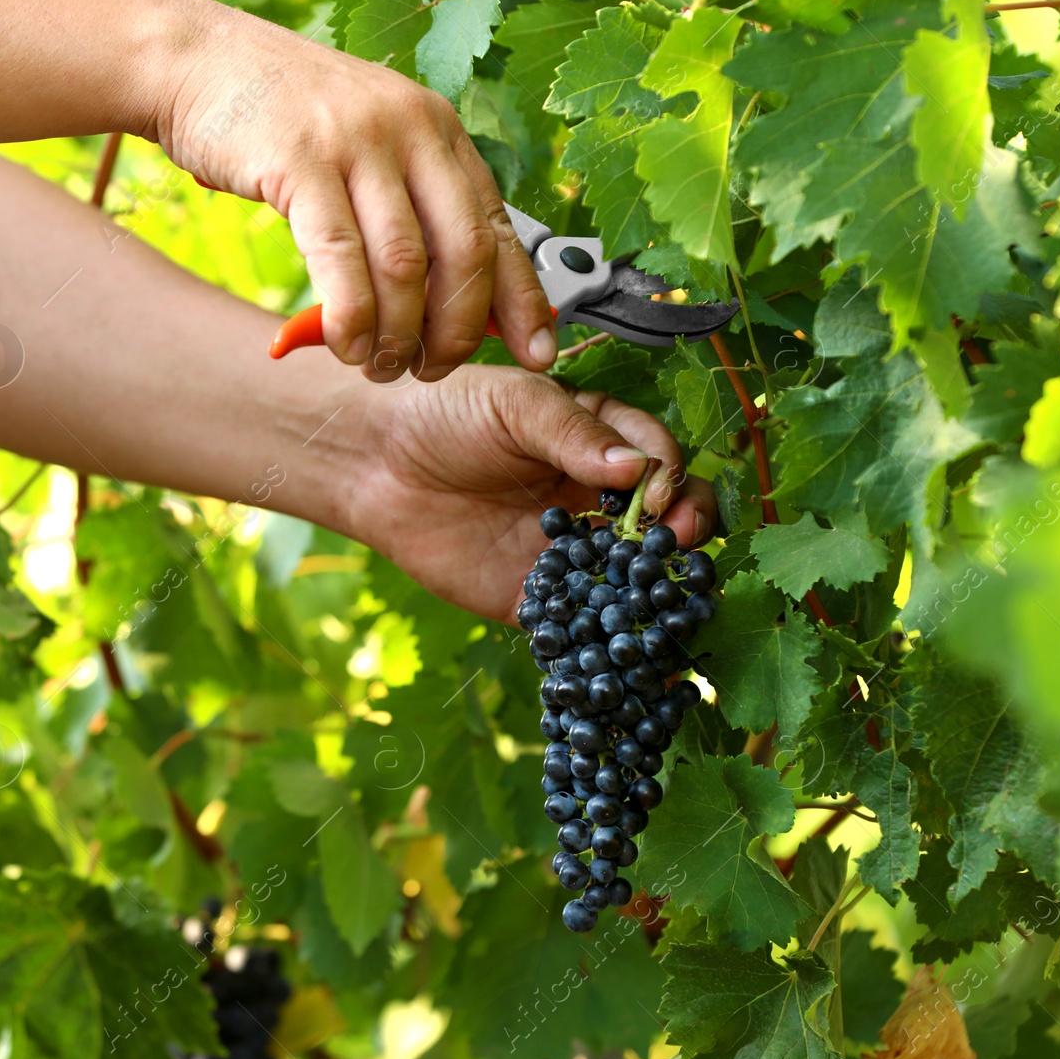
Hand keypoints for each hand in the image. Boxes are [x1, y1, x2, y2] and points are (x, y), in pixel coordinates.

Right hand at [154, 0, 557, 380]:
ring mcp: (357, 141)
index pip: (501, 228)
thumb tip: (467, 303)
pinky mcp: (300, 159)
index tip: (537, 353)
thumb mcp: (375, 149)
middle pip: (465, 254)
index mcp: (440, 132)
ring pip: (405, 266)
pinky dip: (351, 316)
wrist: (202, 59)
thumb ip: (420, 211)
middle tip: (434, 369)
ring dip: (398, 334)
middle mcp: (411, 130)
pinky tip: (347, 344)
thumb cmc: (291, 121)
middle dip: (456, 330)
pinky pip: (340, 258)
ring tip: (382, 366)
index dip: (522, 300)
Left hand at [334, 366, 715, 622]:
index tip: (659, 492)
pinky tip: (634, 652)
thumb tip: (638, 469)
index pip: (659, 459)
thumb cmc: (446, 413)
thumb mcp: (516, 406)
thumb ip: (575, 436)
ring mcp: (572, 553)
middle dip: (685, 529)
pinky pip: (582, 624)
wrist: (374, 462)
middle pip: (665, 520)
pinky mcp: (537, 599)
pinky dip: (610, 641)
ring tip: (672, 597)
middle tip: (679, 538)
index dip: (670, 476)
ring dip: (660, 591)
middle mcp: (596, 500)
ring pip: (635, 577)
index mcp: (601, 442)